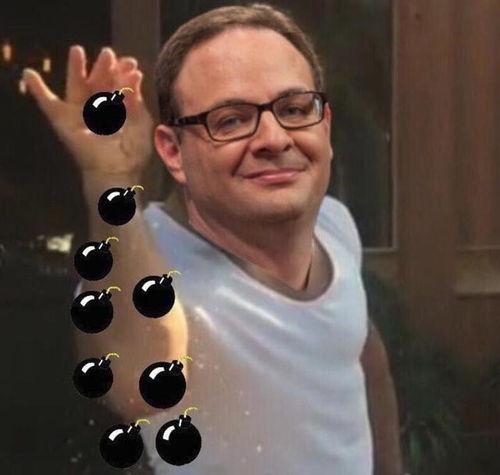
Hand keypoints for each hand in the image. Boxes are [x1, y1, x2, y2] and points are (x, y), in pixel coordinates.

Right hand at [23, 45, 153, 178]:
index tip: (132, 65)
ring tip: (77, 50)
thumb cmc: (133, 151)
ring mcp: (80, 114)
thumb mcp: (141, 122)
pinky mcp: (64, 122)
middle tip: (109, 54)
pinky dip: (37, 89)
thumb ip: (136, 99)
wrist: (117, 171)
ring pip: (76, 85)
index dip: (124, 73)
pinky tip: (29, 73)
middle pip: (98, 81)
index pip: (118, 84)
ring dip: (75, 67)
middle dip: (104, 67)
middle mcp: (98, 110)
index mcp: (118, 110)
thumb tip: (135, 74)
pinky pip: (47, 103)